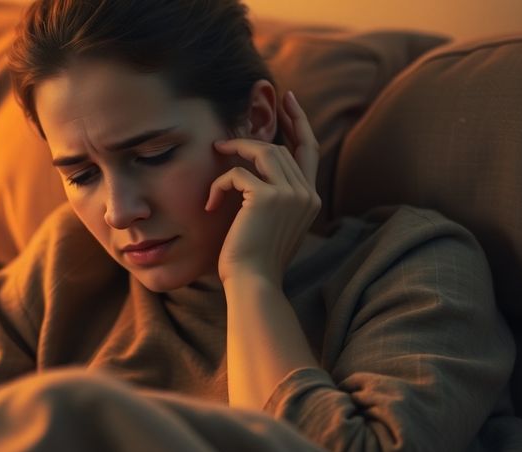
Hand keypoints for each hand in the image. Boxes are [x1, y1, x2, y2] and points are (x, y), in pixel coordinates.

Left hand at [205, 90, 321, 284]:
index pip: (309, 150)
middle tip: (223, 142)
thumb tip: (254, 174)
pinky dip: (219, 186)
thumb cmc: (253, 260)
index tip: (287, 100)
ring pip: (262, 152)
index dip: (299, 122)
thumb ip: (274, 198)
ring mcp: (291, 194)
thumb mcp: (271, 225)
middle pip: (280, 148)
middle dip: (249, 142)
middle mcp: (307, 194)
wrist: (252, 282)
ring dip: (233, 154)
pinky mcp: (267, 197)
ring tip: (215, 162)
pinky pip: (237, 174)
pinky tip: (210, 205)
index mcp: (311, 200)